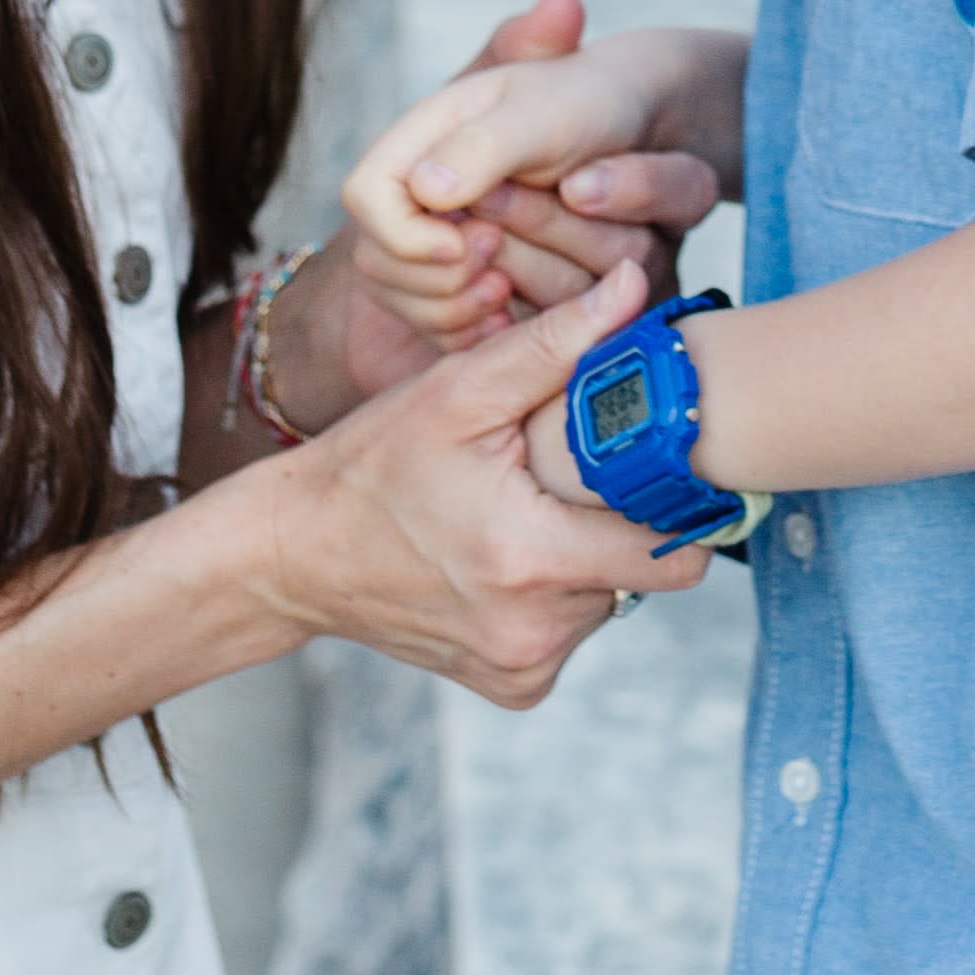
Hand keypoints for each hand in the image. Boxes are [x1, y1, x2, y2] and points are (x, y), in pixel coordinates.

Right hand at [257, 261, 700, 705]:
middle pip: (644, 568)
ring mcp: (525, 666)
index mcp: (531, 558)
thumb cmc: (375, 465)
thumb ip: (555, 344)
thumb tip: (632, 288)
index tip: (661, 461)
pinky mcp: (514, 685)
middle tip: (570, 476)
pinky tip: (506, 552)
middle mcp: (536, 630)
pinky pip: (573, 628)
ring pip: (611, 596)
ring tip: (526, 510)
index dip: (676, 497)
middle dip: (622, 516)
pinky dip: (557, 590)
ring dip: (588, 550)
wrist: (297, 555)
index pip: (673, 550)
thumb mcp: (458, 391)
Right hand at [341, 2, 720, 358]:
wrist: (640, 121)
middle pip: (381, 260)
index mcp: (426, 132)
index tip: (468, 243)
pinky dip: (484, 331)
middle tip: (500, 267)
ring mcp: (440, 238)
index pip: (364, 194)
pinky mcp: (466, 284)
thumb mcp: (545, 114)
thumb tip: (427, 191)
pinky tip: (523, 316)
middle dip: (446, 276)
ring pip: (418, 303)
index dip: (406, 234)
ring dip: (471, 304)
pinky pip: (448, 330)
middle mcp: (423, 187)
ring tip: (513, 288)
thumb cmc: (591, 104)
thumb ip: (488, 145)